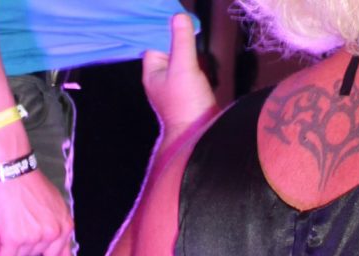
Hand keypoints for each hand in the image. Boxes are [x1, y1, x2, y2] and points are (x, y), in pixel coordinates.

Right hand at [0, 171, 73, 255]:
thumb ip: (63, 233)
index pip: (54, 254)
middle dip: (25, 242)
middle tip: (19, 219)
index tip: (32, 228)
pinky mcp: (14, 239)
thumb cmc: (32, 185)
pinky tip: (2, 228)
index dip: (39, 243)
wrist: (12, 170)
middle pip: (34, 255)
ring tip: (11, 220)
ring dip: (12, 243)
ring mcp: (34, 237)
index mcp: (65, 226)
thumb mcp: (57, 205)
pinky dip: (0, 247)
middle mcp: (52, 233)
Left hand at [142, 13, 217, 141]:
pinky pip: (192, 74)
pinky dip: (199, 68)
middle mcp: (161, 79)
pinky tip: (206, 67)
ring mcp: (176, 87)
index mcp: (153, 72)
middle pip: (170, 51)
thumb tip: (179, 17)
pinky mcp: (190, 94)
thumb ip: (182, 41)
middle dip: (182, 42)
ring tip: (199, 49)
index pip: (154, 42)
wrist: (198, 136)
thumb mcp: (183, 67)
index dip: (165, 30)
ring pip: (183, 62)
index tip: (178, 18)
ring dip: (192, 55)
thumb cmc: (185, 104)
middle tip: (193, 30)